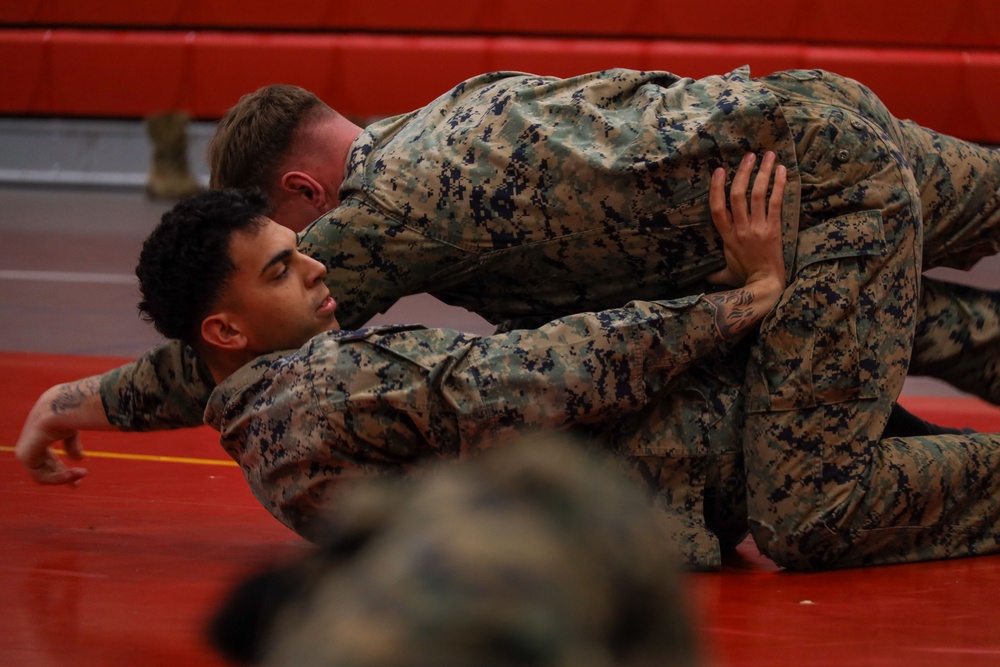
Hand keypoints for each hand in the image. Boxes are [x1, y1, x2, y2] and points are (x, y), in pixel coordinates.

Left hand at [15, 377, 111, 485]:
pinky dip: (57, 478)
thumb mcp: (72, 431)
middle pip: (45, 467)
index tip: (82, 473)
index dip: (63, 468)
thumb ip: (72, 444)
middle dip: (62, 477)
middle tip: (78, 485)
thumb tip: (78, 459)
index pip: (48, 457)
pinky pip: (40, 476)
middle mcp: (31, 443)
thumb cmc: (71, 413)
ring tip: (80, 475)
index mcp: (41, 435)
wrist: (61, 406)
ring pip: (42, 474)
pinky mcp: (25, 456)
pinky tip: (72, 474)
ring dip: (63, 478)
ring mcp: (26, 449)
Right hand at [708, 151, 786, 290]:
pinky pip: (775, 203)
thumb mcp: (723, 273)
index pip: (717, 208)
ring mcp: (758, 228)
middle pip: (737, 195)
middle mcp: (740, 229)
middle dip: (743, 172)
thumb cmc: (744, 279)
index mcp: (726, 236)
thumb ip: (712, 271)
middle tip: (749, 156)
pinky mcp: (774, 229)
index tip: (719, 171)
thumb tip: (701, 276)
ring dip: (763, 173)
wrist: (765, 285)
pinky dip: (779, 185)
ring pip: (758, 195)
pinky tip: (783, 171)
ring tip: (769, 156)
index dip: (716, 188)